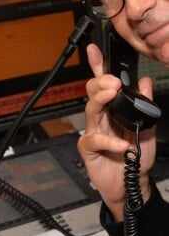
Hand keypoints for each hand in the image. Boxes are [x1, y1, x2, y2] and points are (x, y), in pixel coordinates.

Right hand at [77, 43, 156, 220]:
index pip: (104, 85)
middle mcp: (101, 118)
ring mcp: (94, 132)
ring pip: (91, 110)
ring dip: (100, 101)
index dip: (98, 67)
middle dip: (100, 84)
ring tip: (111, 96)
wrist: (131, 185)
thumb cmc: (135, 158)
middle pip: (93, 93)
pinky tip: (122, 145)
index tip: (94, 50)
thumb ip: (145, 105)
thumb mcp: (147, 128)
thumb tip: (145, 82)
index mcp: (113, 110)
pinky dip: (110, 141)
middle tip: (112, 83)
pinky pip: (95, 140)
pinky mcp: (88, 149)